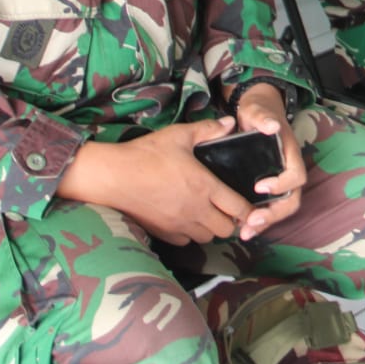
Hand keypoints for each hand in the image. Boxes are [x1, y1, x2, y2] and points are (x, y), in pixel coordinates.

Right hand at [61, 118, 248, 245]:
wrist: (113, 176)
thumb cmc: (147, 154)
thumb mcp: (179, 135)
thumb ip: (207, 130)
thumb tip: (229, 123)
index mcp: (205, 186)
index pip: (238, 208)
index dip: (248, 210)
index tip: (251, 207)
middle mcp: (195, 209)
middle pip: (226, 229)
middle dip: (231, 221)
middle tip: (227, 208)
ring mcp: (178, 224)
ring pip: (206, 237)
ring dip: (211, 228)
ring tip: (208, 214)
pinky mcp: (163, 232)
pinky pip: (186, 241)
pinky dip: (191, 234)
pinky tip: (186, 219)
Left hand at [232, 84, 307, 239]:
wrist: (257, 113)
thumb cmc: (258, 111)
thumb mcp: (257, 110)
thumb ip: (263, 117)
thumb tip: (272, 126)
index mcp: (290, 153)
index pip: (296, 175)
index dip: (281, 185)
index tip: (259, 186)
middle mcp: (289, 169)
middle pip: (292, 199)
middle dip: (274, 214)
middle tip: (252, 222)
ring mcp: (280, 180)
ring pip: (281, 207)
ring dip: (265, 223)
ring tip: (245, 233)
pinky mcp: (268, 186)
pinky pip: (269, 207)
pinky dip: (258, 220)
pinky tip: (242, 228)